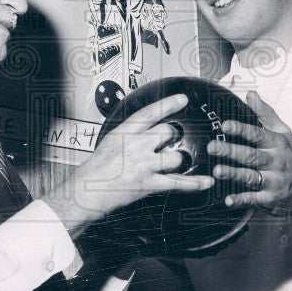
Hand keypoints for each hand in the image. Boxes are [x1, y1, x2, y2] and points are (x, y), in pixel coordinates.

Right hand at [49, 94, 213, 232]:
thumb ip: (130, 134)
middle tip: (169, 142)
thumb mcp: (110, 142)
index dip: (169, 104)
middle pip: (168, 133)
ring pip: (176, 157)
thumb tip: (146, 130)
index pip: (151, 113)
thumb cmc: (94, 169)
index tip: (182, 99)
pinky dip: (194, 184)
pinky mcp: (149, 184)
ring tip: (173, 162)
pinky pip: (178, 183)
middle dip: (172, 137)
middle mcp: (137, 146)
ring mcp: (144, 165)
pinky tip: (206, 182)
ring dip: (177, 160)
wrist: (84, 191)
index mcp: (125, 132)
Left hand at [207, 91, 291, 213]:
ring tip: (217, 171)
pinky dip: (241, 200)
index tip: (225, 125)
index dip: (241, 129)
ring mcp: (273, 182)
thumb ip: (266, 114)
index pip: (258, 135)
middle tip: (212, 147)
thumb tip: (251, 94)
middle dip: (231, 151)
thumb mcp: (283, 133)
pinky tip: (227, 200)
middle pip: (251, 156)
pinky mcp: (269, 199)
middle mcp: (276, 162)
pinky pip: (254, 199)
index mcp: (277, 144)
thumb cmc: (291, 157)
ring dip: (234, 174)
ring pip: (251, 177)